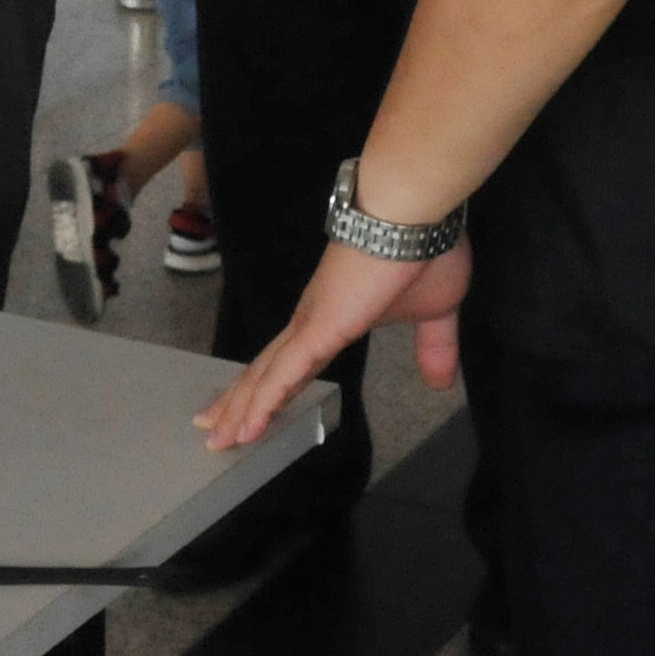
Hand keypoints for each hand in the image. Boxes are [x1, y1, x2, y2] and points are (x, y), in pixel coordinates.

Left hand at [196, 237, 472, 450]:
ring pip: (266, 375)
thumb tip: (440, 382)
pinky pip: (285, 373)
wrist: (411, 215)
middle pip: (268, 371)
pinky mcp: (318, 328)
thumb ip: (434, 346)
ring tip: (217, 440)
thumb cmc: (421, 251)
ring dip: (241, 409)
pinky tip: (247, 428)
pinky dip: (264, 402)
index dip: (274, 387)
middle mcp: (312, 321)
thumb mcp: (436, 311)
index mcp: (335, 318)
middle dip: (240, 402)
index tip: (252, 409)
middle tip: (213, 431)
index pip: (296, 362)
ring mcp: (311, 323)